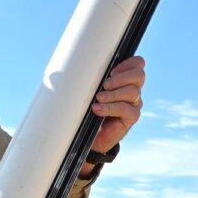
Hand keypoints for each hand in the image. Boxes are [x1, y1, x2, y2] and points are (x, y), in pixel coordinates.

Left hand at [82, 56, 145, 176]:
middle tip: (105, 84)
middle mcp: (133, 90)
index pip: (137, 64)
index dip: (127, 64)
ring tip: (98, 98)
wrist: (93, 133)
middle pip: (139, 76)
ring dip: (113, 94)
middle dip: (121, 78)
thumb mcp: (90, 90)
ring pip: (132, 92)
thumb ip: (88, 79)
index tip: (110, 71)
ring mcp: (134, 103)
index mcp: (126, 79)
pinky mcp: (131, 117)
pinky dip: (110, 108)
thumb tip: (59, 73)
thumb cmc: (91, 109)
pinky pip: (125, 109)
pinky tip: (97, 109)